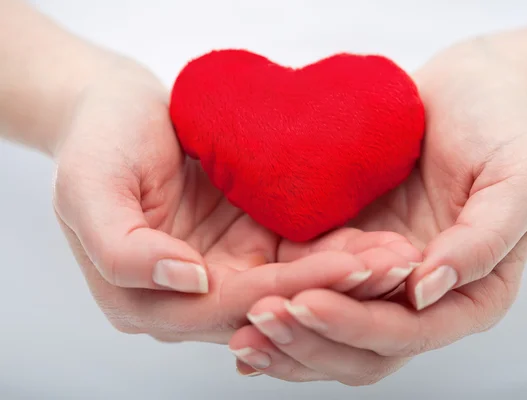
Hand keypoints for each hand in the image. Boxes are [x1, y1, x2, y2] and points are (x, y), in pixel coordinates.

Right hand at [52, 56, 421, 342]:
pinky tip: (381, 245)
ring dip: (347, 279)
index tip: (346, 269)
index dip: (288, 293)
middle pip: (271, 307)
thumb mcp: (88, 191)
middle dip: (334, 292)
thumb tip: (188, 281)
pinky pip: (300, 259)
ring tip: (400, 260)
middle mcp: (191, 300)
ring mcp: (225, 275)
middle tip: (393, 270)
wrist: (115, 110)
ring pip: (294, 290)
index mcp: (147, 302)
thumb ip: (124, 250)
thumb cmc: (98, 144)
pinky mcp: (248, 249)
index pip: (227, 308)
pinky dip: (340, 254)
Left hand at [229, 38, 526, 383]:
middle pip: (364, 350)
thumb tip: (429, 289)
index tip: (307, 303)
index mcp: (470, 295)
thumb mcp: (518, 177)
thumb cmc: (501, 128)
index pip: (409, 332)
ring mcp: (381, 281)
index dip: (357, 326)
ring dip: (287, 340)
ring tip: (240, 333)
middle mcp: (422, 300)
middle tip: (259, 320)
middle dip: (310, 341)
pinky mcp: (348, 253)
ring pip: (332, 336)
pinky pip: (313, 292)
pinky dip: (282, 309)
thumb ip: (485, 238)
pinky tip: (242, 308)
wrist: (466, 92)